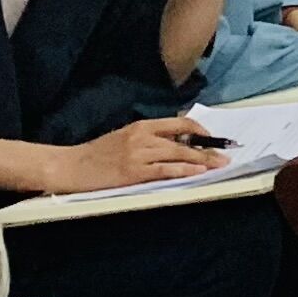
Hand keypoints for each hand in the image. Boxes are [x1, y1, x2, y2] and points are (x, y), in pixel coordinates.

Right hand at [49, 117, 221, 195]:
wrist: (70, 166)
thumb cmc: (97, 154)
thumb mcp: (125, 137)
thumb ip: (149, 138)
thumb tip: (178, 142)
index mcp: (142, 126)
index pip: (180, 124)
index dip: (201, 131)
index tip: (213, 139)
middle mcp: (143, 136)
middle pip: (185, 140)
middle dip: (209, 148)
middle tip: (227, 154)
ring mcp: (139, 154)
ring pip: (179, 154)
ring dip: (203, 160)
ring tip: (220, 165)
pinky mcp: (134, 172)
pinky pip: (166, 170)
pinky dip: (185, 170)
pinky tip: (198, 173)